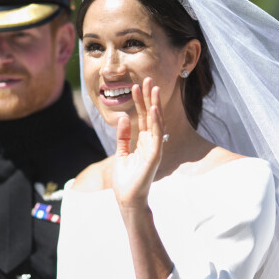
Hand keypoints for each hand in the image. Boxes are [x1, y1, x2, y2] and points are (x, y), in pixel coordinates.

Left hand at [113, 77, 164, 208]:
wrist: (128, 198)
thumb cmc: (126, 179)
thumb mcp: (121, 153)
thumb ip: (123, 136)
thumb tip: (124, 116)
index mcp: (143, 142)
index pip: (143, 117)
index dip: (140, 101)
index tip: (136, 85)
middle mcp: (151, 142)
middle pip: (151, 115)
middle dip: (149, 97)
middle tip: (148, 79)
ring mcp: (154, 148)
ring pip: (156, 122)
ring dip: (155, 104)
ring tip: (153, 88)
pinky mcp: (155, 156)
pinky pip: (157, 135)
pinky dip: (157, 122)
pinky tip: (154, 109)